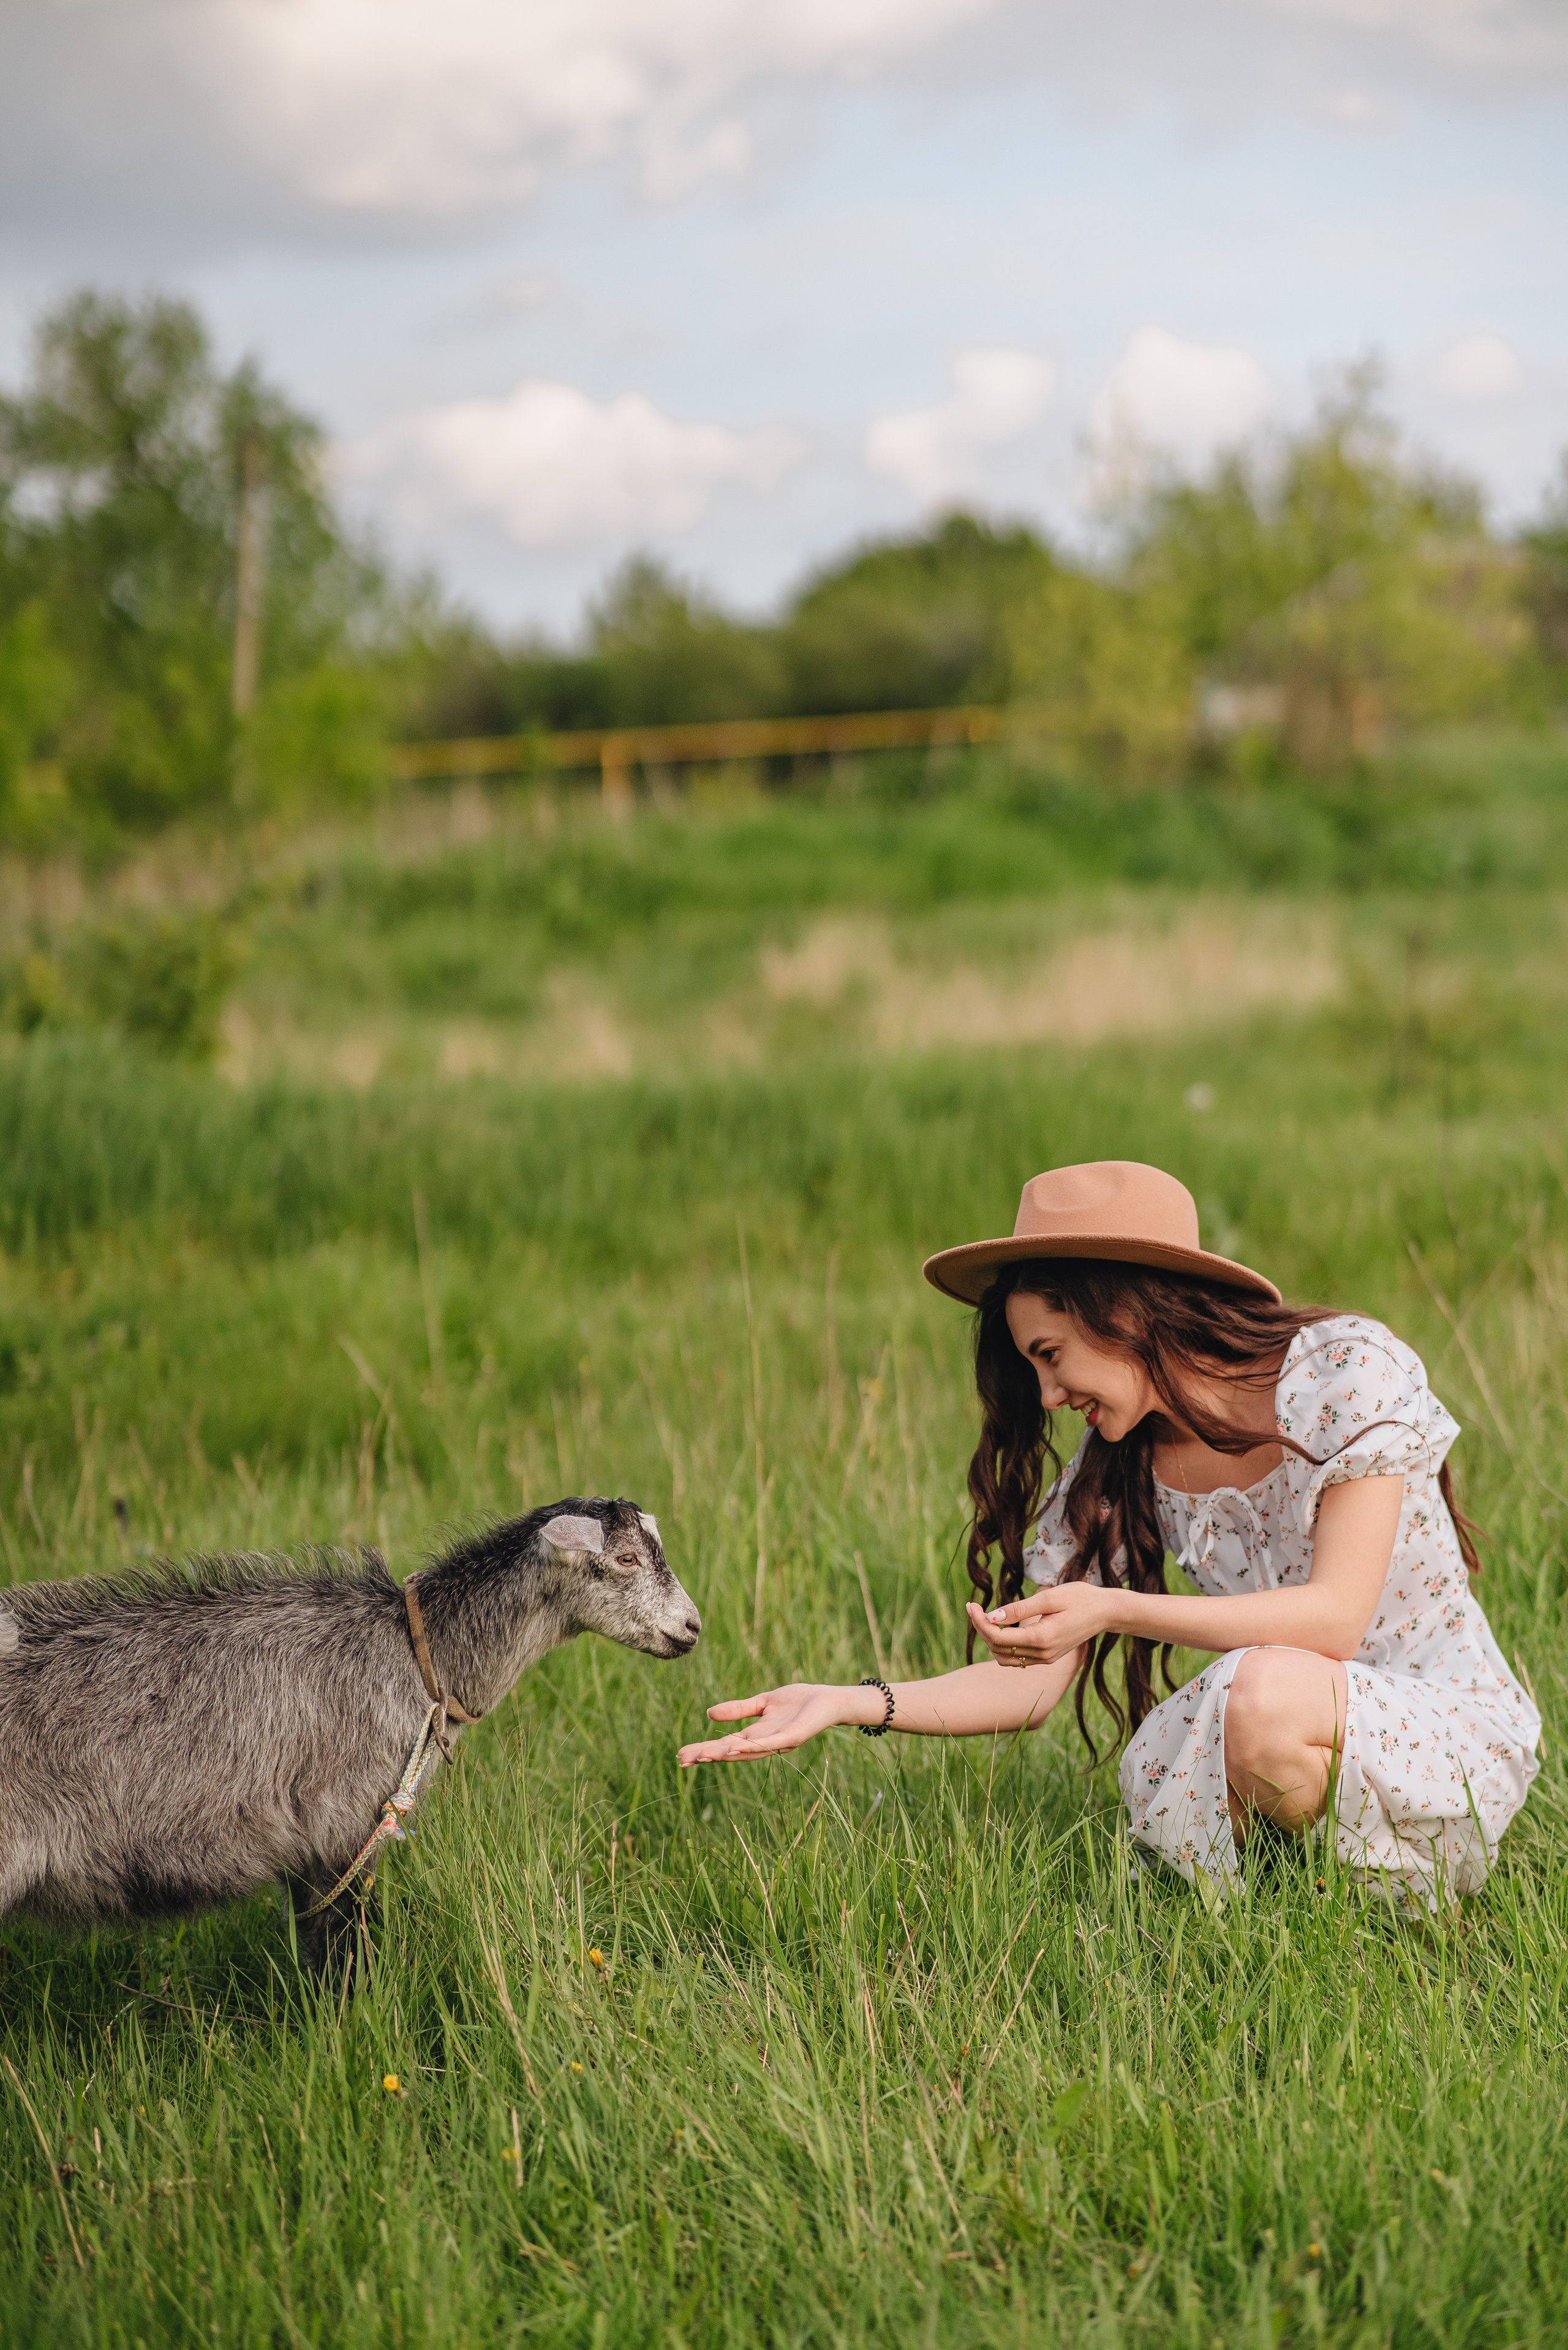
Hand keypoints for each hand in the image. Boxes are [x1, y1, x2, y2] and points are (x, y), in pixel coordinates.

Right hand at [677, 1683, 847, 1764]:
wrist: (830, 1699)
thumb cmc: (800, 1702)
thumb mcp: (762, 1702)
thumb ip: (739, 1709)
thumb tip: (709, 1714)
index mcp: (757, 1736)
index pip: (725, 1745)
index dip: (704, 1749)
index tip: (682, 1755)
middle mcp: (765, 1744)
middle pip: (731, 1752)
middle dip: (707, 1755)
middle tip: (682, 1760)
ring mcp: (778, 1743)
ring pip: (747, 1751)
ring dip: (723, 1753)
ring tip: (702, 1755)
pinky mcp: (792, 1737)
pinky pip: (769, 1744)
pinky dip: (751, 1746)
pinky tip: (733, 1746)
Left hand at [967, 1582, 1114, 1667]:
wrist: (1105, 1612)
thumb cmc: (1079, 1598)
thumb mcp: (1049, 1597)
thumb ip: (1020, 1608)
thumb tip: (992, 1616)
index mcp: (1042, 1638)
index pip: (999, 1637)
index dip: (980, 1622)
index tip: (971, 1604)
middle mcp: (1043, 1654)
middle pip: (998, 1648)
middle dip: (982, 1628)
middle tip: (973, 1607)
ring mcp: (1046, 1658)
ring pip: (1005, 1657)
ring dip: (990, 1639)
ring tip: (983, 1617)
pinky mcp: (1048, 1657)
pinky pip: (1017, 1658)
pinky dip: (1003, 1646)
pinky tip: (1000, 1627)